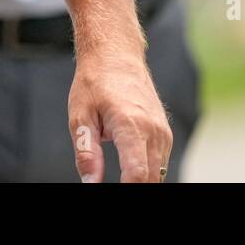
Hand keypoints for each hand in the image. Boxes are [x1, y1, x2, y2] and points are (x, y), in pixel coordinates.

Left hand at [67, 52, 171, 182]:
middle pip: (151, 179)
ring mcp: (163, 132)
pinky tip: (127, 169)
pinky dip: (146, 171)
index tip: (109, 190)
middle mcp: (153, 130)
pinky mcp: (165, 133)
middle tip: (110, 182)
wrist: (116, 54)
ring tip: (118, 177)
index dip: (125, 190)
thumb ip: (86, 152)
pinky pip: (160, 164)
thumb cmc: (94, 82)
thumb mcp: (80, 114)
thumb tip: (90, 183)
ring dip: (140, 181)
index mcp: (131, 124)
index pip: (137, 174)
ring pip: (158, 174)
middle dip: (132, 188)